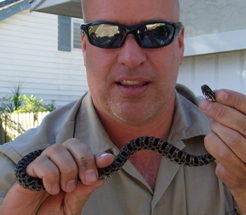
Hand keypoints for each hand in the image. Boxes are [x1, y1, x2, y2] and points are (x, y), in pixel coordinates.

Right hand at [0, 138, 113, 214]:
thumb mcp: (71, 207)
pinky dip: (51, 175)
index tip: (108, 160)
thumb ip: (83, 192)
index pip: (86, 152)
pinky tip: (52, 189)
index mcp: (72, 168)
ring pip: (57, 149)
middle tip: (86, 179)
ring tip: (66, 188)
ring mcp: (44, 163)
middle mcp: (59, 161)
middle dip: (84, 159)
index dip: (97, 155)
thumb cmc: (49, 214)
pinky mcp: (29, 170)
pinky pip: (41, 162)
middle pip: (73, 143)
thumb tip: (101, 178)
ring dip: (67, 168)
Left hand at [200, 89, 245, 212]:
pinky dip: (212, 142)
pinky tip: (211, 138)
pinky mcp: (239, 172)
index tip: (218, 93)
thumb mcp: (242, 126)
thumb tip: (215, 98)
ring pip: (230, 137)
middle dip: (219, 111)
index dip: (234, 99)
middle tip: (204, 104)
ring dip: (216, 128)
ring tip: (214, 126)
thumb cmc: (242, 145)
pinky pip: (221, 152)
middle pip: (240, 123)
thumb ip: (234, 113)